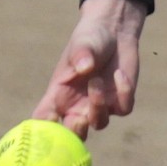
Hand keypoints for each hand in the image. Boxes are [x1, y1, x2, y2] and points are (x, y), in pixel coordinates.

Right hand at [32, 0, 147, 139]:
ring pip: (99, 123)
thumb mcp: (82, 43)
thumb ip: (81, 54)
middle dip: (75, 132)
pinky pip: (124, 108)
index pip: (44, 120)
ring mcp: (100, 105)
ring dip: (98, 106)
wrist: (114, 30)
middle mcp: (77, 105)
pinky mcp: (120, 99)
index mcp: (59, 95)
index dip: (43, 130)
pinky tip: (119, 74)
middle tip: (79, 118)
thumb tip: (85, 67)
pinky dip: (123, 93)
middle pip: (73, 134)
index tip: (49, 123)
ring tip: (96, 80)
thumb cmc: (89, 39)